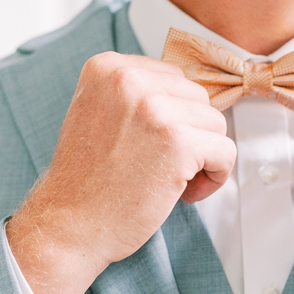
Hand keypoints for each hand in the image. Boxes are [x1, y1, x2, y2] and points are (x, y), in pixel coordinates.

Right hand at [6, 52, 234, 293]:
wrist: (69, 226)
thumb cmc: (84, 182)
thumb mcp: (96, 114)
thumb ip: (133, 96)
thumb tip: (181, 94)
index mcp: (108, 68)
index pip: (172, 78)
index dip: (170, 116)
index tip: (151, 144)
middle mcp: (130, 80)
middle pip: (197, 97)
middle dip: (187, 134)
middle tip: (157, 165)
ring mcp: (155, 110)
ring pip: (215, 123)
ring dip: (201, 156)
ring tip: (167, 179)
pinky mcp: (179, 143)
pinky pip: (225, 152)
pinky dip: (214, 176)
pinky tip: (184, 192)